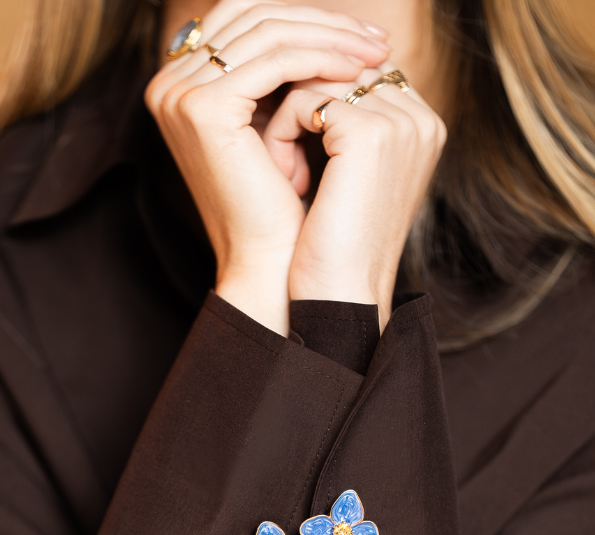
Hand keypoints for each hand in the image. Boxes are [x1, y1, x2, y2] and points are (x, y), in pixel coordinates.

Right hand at [146, 2, 390, 333]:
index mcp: (178, 83)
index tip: (362, 37)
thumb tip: (324, 22)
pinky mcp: (204, 108)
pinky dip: (322, 58)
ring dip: (332, 38)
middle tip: (378, 41)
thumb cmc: (278, 207)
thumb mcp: (274, 125)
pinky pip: (276, 61)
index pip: (247, 17)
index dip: (306, 17)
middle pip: (255, 16)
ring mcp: (180, 94)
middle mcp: (167, 84)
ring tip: (378, 56)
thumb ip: (279, 72)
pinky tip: (358, 72)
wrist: (265, 263)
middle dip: (324, 22)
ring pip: (270, 34)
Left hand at [266, 68, 446, 327]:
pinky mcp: (369, 133)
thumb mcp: (348, 178)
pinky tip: (284, 175)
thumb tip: (305, 80)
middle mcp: (421, 119)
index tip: (291, 144)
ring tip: (281, 168)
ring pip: (319, 79)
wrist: (340, 296)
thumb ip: (345, 124)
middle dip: (300, 105)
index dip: (316, 99)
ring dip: (286, 118)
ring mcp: (400, 123)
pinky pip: (305, 99)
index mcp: (423, 127)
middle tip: (281, 158)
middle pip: (341, 69)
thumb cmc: (337, 248)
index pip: (359, 72)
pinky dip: (281, 132)